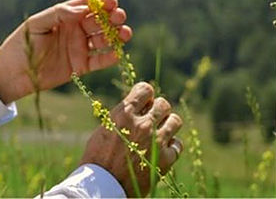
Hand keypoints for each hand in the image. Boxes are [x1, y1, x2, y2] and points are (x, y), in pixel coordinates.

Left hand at [0, 0, 130, 103]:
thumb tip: (81, 9)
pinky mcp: (80, 66)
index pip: (88, 5)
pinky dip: (110, 57)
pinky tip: (117, 54)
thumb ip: (58, 14)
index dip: (102, 2)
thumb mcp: (36, 25)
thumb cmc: (21, 44)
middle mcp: (75, 30)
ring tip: (124, 34)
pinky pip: (99, 61)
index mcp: (65, 17)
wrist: (13, 73)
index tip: (112, 2)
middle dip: (113, 18)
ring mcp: (79, 48)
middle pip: (100, 21)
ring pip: (103, 40)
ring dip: (116, 36)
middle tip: (119, 18)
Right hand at [80, 82, 183, 196]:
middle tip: (151, 119)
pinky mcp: (166, 159)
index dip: (145, 95)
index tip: (143, 102)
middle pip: (163, 104)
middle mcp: (142, 124)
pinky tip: (162, 151)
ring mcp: (156, 141)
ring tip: (160, 132)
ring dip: (168, 124)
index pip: (145, 90)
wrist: (104, 185)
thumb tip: (136, 108)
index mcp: (124, 114)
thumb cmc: (98, 157)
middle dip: (158, 110)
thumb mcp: (105, 129)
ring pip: (175, 121)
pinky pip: (178, 145)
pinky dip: (171, 146)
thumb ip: (122, 116)